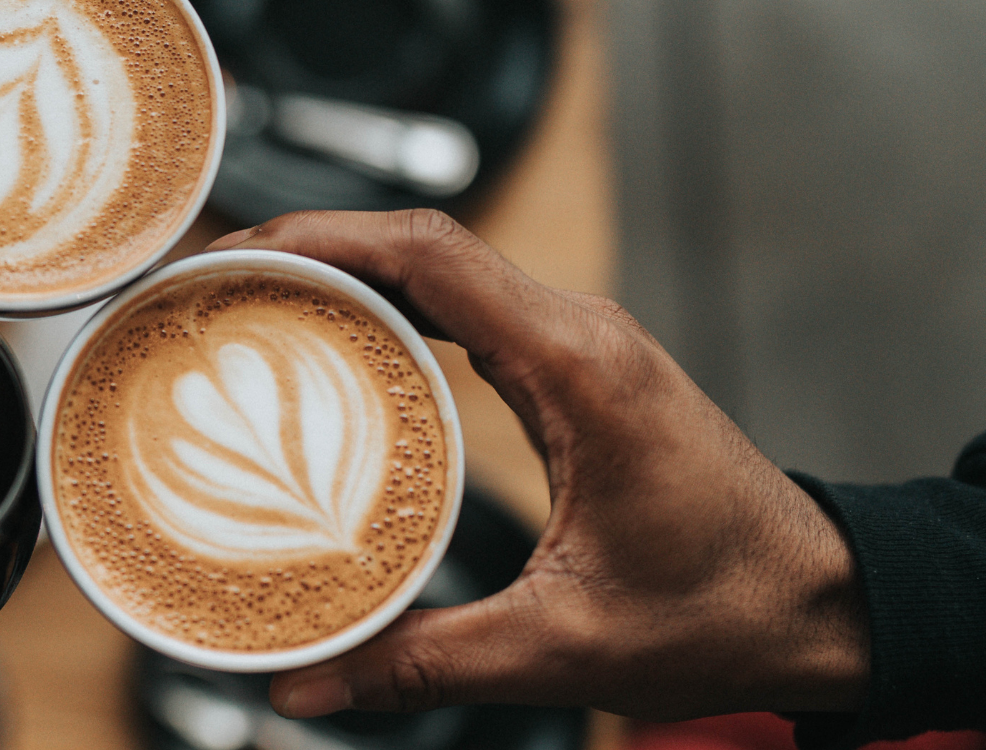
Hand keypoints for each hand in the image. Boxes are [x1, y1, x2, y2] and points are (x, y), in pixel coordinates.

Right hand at [206, 211, 867, 721]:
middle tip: (212, 288)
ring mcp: (576, 346)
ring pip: (439, 270)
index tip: (236, 255)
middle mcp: (578, 335)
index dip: (320, 238)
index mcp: (578, 367)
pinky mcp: (570, 373)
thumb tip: (308, 686)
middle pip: (420, 245)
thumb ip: (424, 662)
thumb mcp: (563, 645)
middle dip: (307, 249)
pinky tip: (329, 350)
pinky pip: (461, 311)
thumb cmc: (727, 609)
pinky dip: (387, 311)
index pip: (431, 254)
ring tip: (248, 307)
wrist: (820, 606)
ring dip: (344, 275)